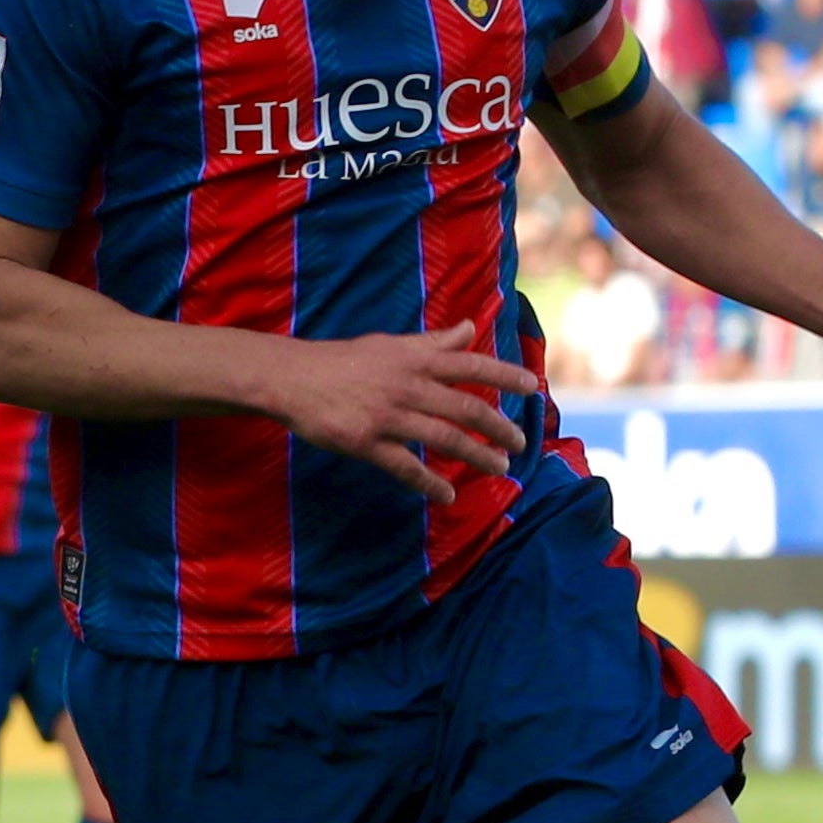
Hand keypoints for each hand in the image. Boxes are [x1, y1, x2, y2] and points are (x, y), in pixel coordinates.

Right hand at [262, 321, 539, 503]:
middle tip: (520, 442)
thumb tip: (469, 327)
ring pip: (444, 438)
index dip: (504, 375)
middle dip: (498, 426)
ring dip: (477, 455)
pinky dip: (429, 483)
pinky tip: (447, 495)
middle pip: (465, 407)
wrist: (291, 378)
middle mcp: (407, 385)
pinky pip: (405, 466)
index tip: (532, 386)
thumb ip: (433, 341)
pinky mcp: (366, 442)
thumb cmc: (341, 360)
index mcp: (414, 359)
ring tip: (499, 468)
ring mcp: (388, 415)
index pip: (470, 364)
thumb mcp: (390, 344)